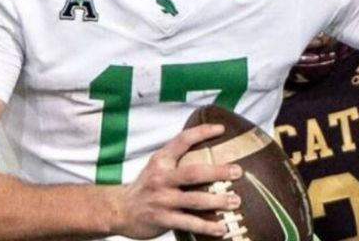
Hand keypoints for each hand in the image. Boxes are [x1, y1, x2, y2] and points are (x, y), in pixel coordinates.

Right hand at [112, 124, 242, 238]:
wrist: (120, 210)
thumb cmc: (146, 186)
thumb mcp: (157, 166)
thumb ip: (177, 159)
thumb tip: (209, 153)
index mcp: (161, 160)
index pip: (182, 140)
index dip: (202, 132)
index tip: (221, 129)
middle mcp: (161, 178)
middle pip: (193, 173)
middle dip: (218, 172)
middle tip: (238, 171)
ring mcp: (162, 199)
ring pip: (195, 200)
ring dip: (218, 201)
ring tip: (235, 201)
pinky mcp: (162, 219)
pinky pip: (189, 223)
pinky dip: (207, 226)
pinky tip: (221, 228)